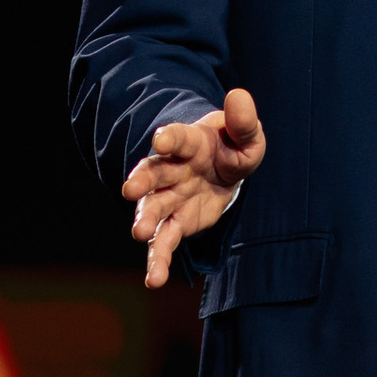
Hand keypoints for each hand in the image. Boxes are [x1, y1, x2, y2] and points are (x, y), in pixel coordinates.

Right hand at [121, 85, 265, 289]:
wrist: (222, 168)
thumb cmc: (231, 147)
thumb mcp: (245, 135)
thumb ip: (243, 122)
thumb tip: (240, 96)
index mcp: (189, 143)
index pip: (176, 138)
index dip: (169, 139)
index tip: (160, 142)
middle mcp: (172, 169)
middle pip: (154, 173)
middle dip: (143, 180)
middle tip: (131, 190)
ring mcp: (171, 197)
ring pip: (154, 209)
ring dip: (146, 220)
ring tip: (139, 233)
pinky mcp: (178, 222)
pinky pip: (166, 242)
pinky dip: (159, 260)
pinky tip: (154, 280)